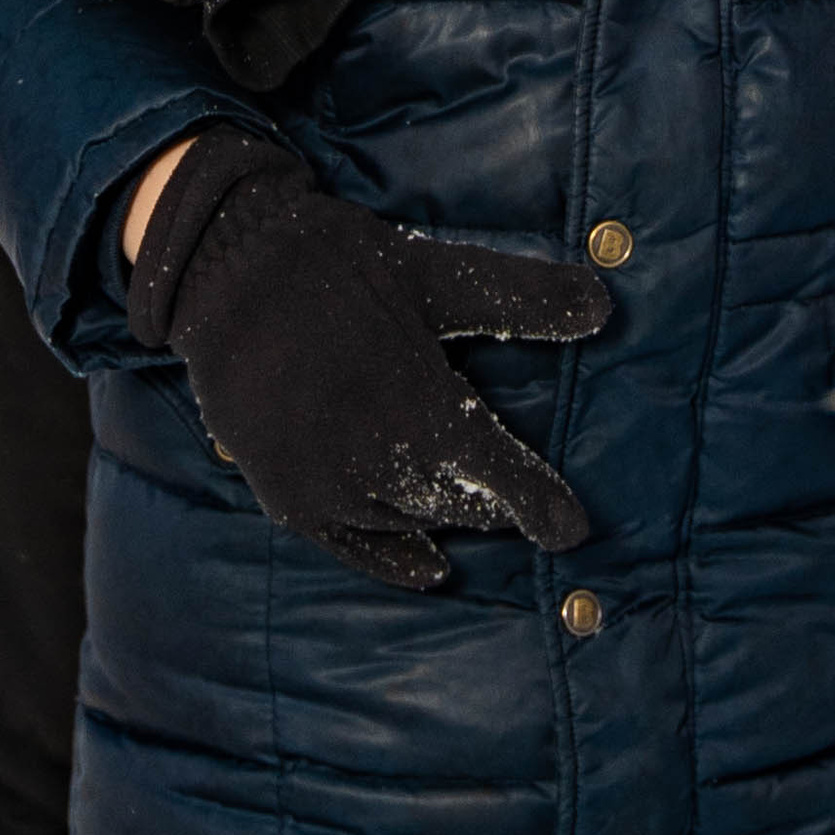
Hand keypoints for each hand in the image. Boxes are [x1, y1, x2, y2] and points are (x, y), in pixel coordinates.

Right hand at [126, 128, 611, 590]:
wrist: (227, 270)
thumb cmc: (340, 265)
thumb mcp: (437, 273)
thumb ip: (520, 298)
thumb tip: (606, 306)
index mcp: (417, 404)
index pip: (495, 472)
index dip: (538, 503)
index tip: (574, 532)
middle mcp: (373, 460)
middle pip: (455, 503)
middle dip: (495, 503)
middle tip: (527, 508)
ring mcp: (326, 484)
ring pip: (409, 522)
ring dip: (448, 522)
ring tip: (479, 516)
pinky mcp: (287, 495)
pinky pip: (352, 546)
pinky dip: (393, 560)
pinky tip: (429, 569)